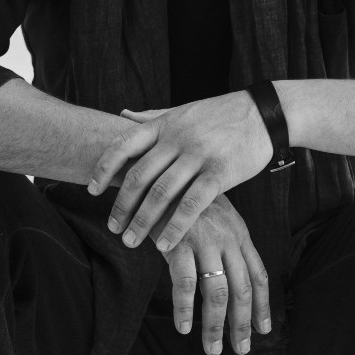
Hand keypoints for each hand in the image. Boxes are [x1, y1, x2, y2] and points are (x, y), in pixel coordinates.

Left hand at [88, 92, 272, 251]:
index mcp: (164, 125)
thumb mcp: (182, 110)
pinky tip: (165, 244)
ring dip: (142, 221)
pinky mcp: (220, 172)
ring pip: (161, 193)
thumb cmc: (220, 114)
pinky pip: (192, 204)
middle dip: (122, 205)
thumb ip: (151, 116)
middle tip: (113, 228)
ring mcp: (198, 155)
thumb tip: (121, 115)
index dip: (103, 168)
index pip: (123, 145)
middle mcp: (177, 139)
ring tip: (131, 241)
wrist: (264, 113)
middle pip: (139, 175)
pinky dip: (175, 226)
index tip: (91, 190)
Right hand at [159, 195, 270, 354]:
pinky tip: (184, 326)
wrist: (156, 170)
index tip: (264, 329)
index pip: (258, 274)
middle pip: (242, 289)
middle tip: (241, 350)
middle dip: (242, 324)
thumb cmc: (183, 196)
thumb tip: (231, 276)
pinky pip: (186, 283)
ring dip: (215, 326)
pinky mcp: (178, 242)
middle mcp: (227, 237)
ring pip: (217, 292)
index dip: (262, 305)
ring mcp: (204, 240)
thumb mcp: (214, 215)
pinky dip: (185, 308)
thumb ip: (225, 242)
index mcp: (238, 232)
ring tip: (212, 348)